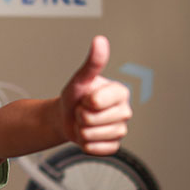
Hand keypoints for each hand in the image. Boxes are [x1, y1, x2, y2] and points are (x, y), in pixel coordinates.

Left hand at [59, 36, 131, 154]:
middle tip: (82, 110)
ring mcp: (121, 130)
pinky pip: (97, 149)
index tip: (85, 97)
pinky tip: (87, 135)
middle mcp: (125, 111)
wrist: (65, 117)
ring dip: (81, 130)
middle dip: (81, 116)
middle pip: (94, 120)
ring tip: (84, 122)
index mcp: (120, 92)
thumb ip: (92, 63)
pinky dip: (86, 144)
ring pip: (93, 136)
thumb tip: (100, 40)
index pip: (97, 102)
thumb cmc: (74, 96)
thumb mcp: (80, 79)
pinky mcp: (114, 146)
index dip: (85, 101)